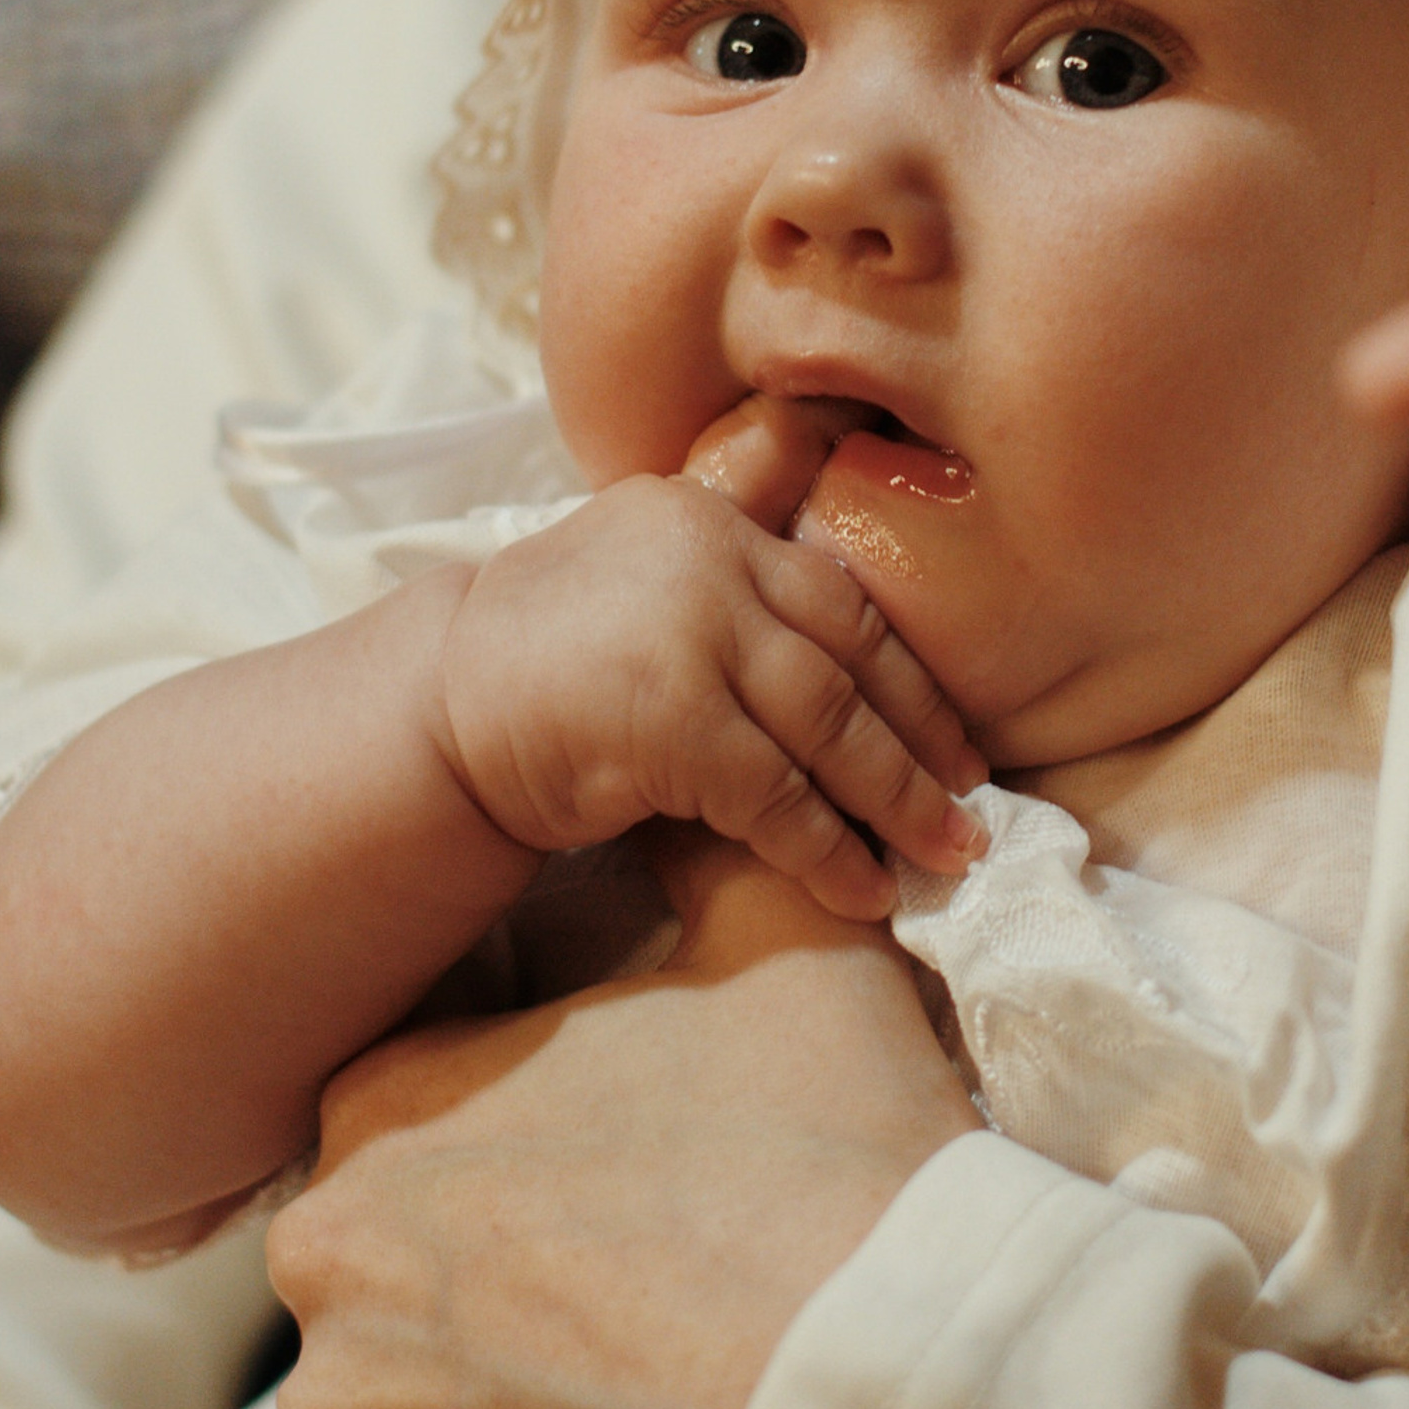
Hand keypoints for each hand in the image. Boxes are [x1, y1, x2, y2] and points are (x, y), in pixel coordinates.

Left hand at [267, 850, 978, 1408]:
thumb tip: (685, 785)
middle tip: (631, 1320)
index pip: (405, 1122)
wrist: (883, 1405)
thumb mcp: (782, 940)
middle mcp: (322, 1276)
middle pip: (386, 1284)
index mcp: (383, 1111)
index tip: (617, 1196)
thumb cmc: (826, 1157)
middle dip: (488, 1301)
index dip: (518, 1156)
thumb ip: (705, 843)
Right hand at [439, 399, 984, 918]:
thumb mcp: (647, 593)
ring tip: (944, 855)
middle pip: (851, 657)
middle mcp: (707, 557)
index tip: (958, 741)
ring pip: (829, 725)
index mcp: (707, 519)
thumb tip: (853, 663)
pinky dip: (827, 848)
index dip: (912, 678)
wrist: (436, 713)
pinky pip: (776, 794)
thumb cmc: (548, 669)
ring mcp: (689, 632)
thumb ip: (735, 594)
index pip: (839, 597)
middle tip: (972, 809)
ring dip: (896, 800)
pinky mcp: (670, 716)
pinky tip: (861, 889)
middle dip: (922, 740)